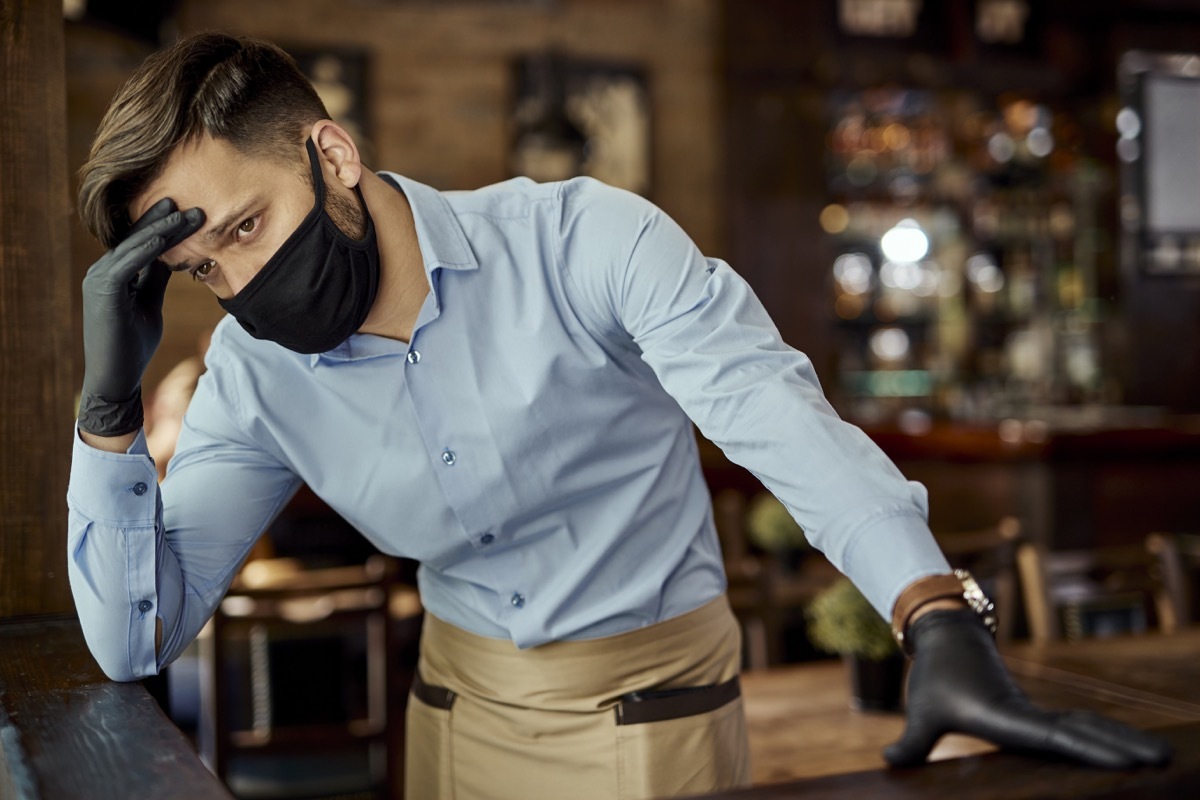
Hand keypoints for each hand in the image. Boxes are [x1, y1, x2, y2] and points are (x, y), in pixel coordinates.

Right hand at [78, 199, 203, 436]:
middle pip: (137, 239)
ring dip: (162, 229)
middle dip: (163, 220)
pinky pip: (127, 263)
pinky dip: (147, 249)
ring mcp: (99, 280)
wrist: (116, 377)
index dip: (163, 227)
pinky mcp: (102, 291)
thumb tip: (172, 256)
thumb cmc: (133, 344)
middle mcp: (102, 271)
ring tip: (187, 214)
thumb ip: (155, 278)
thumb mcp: (149, 303)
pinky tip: (166, 236)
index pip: (141, 244)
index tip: (188, 212)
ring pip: (134, 246)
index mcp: (113, 274)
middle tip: (189, 202)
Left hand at [885, 609, 1171, 769]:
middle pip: (1082, 731)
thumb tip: (890, 764)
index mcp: (1005, 716)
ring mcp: (1030, 711)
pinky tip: (1120, 748)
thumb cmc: (934, 675)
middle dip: (1121, 745)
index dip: (1091, 749)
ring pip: (1082, 725)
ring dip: (1117, 738)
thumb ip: (911, 743)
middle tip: (1164, 759)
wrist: (945, 634)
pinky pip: (1071, 725)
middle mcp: (1025, 714)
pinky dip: (1098, 734)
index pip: (1056, 738)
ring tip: (1158, 754)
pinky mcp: (1029, 711)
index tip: (1128, 760)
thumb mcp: (921, 712)